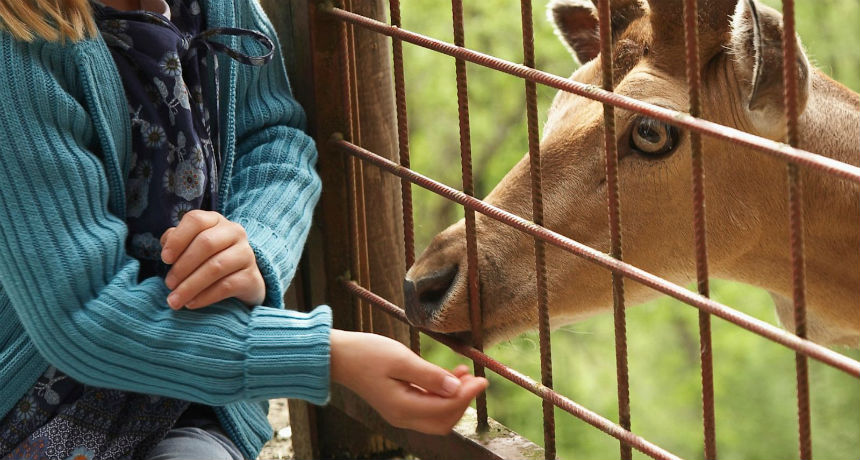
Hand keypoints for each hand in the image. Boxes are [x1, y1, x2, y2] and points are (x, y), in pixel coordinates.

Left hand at [160, 210, 264, 308]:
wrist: (241, 281)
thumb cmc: (208, 259)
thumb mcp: (191, 246)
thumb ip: (176, 240)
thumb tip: (166, 246)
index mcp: (216, 221)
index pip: (196, 220)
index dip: (177, 239)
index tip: (165, 259)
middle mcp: (235, 232)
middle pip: (206, 243)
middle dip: (182, 266)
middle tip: (168, 284)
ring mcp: (246, 254)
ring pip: (215, 267)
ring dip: (190, 285)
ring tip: (175, 299)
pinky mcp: (251, 276)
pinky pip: (226, 286)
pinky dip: (205, 296)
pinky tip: (192, 303)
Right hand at [330, 329, 488, 434]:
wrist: (339, 356)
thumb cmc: (366, 354)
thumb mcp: (400, 359)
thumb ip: (428, 375)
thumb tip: (454, 387)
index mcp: (402, 408)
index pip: (445, 409)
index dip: (467, 395)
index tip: (481, 379)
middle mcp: (402, 416)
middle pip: (444, 420)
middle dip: (463, 401)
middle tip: (474, 377)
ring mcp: (400, 413)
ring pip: (437, 415)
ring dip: (454, 398)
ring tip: (464, 373)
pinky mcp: (400, 404)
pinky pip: (427, 406)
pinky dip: (441, 394)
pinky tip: (449, 375)